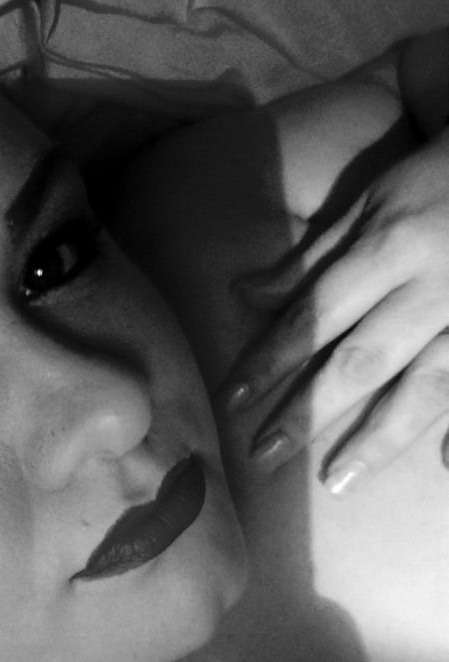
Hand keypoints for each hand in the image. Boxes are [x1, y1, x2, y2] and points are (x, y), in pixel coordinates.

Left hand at [221, 130, 448, 494]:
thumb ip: (313, 257)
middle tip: (264, 456)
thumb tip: (243, 294)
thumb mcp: (373, 202)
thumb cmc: (441, 179)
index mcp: (392, 247)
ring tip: (338, 482)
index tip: (233, 400)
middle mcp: (433, 288)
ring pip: (427, 387)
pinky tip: (443, 465)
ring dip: (379, 439)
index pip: (317, 313)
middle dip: (311, 411)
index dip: (272, 359)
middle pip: (363, 360)